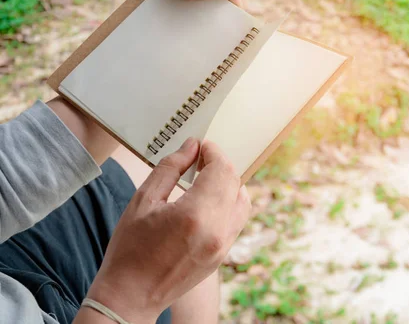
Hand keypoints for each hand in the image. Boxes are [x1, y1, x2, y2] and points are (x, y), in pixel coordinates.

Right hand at [82, 138, 250, 322]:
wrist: (130, 297)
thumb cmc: (130, 249)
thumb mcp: (143, 201)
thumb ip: (170, 168)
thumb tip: (192, 146)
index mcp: (196, 215)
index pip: (222, 170)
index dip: (214, 152)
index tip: (201, 146)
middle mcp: (217, 230)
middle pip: (235, 183)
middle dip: (220, 165)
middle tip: (200, 159)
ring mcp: (224, 245)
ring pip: (242, 201)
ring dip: (229, 184)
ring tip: (205, 178)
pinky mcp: (223, 255)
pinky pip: (237, 220)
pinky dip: (228, 203)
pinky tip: (207, 200)